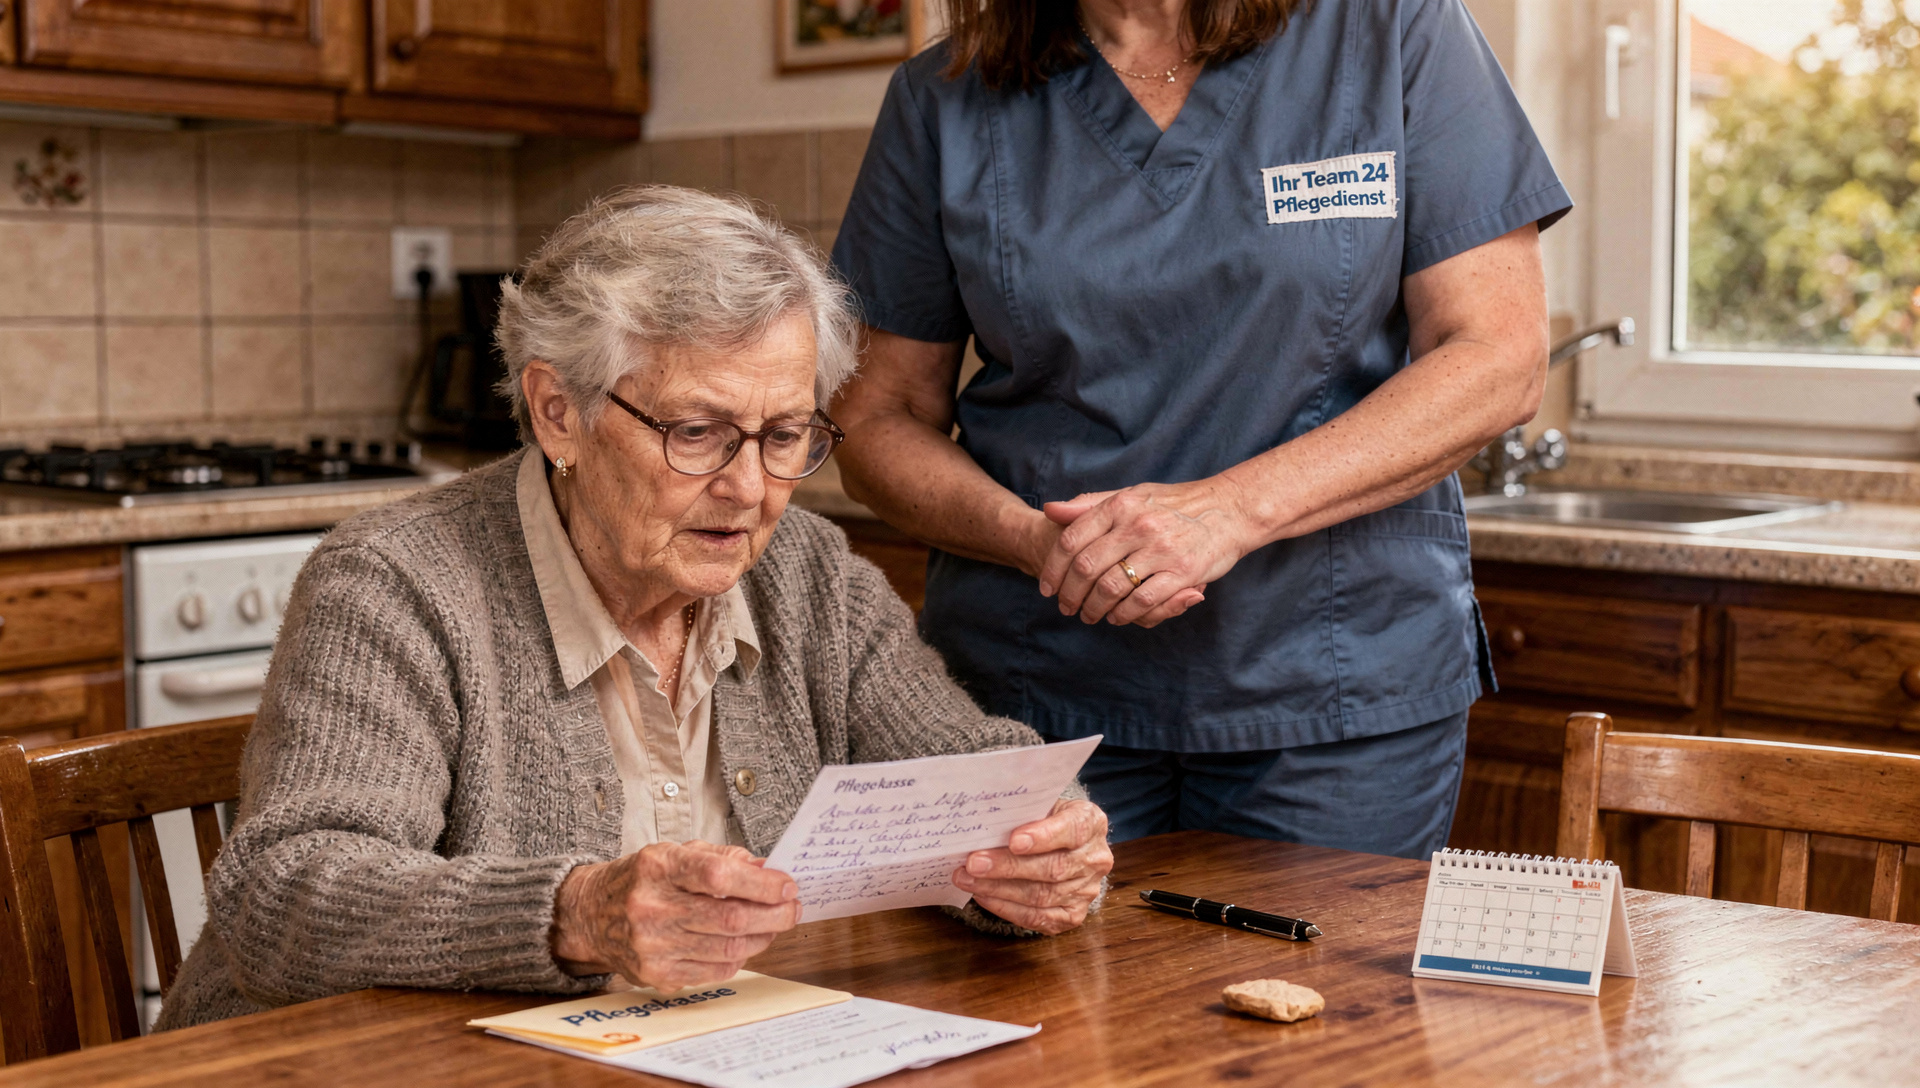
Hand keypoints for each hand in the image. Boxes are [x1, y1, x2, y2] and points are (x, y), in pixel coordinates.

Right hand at [551, 841, 799, 992]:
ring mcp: (652, 945)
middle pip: (730, 918)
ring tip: (773, 925)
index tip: (786, 885)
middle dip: (773, 915)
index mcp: (658, 868)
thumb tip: (764, 869)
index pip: (718, 876)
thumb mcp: (673, 852)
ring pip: (727, 949)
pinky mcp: (655, 973)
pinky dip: (738, 957)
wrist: (589, 913)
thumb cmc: (639, 880)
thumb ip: (719, 857)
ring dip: (762, 938)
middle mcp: (651, 907)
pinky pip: (714, 971)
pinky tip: (744, 944)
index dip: (761, 884)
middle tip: (791, 909)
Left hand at [952, 799, 1112, 934]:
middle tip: (973, 863)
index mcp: (1091, 823)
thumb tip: (984, 825)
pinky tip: (983, 895)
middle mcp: (1095, 859)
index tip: (1013, 840)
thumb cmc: (1046, 820)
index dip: (1043, 836)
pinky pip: (1037, 917)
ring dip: (999, 889)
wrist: (1066, 846)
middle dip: (1008, 867)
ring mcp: (1086, 890)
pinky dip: (1006, 908)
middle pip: (1053, 868)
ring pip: (1041, 896)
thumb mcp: (1042, 805)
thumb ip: (1024, 813)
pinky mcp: (1073, 915)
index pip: (1072, 830)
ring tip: (968, 879)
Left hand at [1036, 479, 1256, 626]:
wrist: (1228, 510)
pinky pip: (1144, 602)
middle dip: (1070, 595)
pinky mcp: (1183, 572)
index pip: (1072, 540)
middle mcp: (1138, 525)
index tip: (1047, 588)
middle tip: (1066, 608)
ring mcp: (1161, 549)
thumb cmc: (1174, 504)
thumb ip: (1090, 505)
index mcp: (1120, 505)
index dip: (1053, 569)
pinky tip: (1118, 617)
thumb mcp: (1131, 495)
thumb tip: (1050, 510)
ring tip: (1090, 615)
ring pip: (1112, 589)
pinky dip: (1125, 615)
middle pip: (1086, 569)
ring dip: (1095, 608)